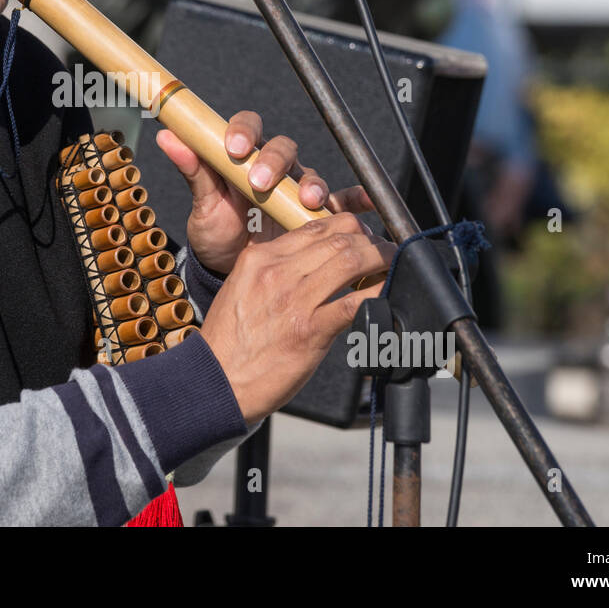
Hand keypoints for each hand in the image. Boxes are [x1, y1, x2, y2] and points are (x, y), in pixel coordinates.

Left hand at [155, 110, 376, 275]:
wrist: (231, 269)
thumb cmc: (216, 231)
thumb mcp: (202, 205)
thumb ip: (192, 170)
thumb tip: (167, 136)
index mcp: (243, 157)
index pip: (248, 128)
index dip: (243, 131)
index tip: (233, 147)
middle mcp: (274, 167)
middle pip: (283, 149)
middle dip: (276, 162)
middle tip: (263, 181)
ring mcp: (296, 190)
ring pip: (311, 175)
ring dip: (313, 184)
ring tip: (309, 201)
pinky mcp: (315, 214)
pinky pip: (342, 202)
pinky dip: (358, 200)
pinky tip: (369, 204)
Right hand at [198, 213, 395, 424]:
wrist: (216, 381)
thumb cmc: (229, 341)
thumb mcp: (241, 288)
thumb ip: (271, 270)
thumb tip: (308, 262)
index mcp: (259, 258)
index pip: (313, 227)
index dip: (347, 226)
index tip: (361, 235)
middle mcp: (277, 272)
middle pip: (337, 238)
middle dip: (370, 240)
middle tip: (385, 249)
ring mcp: (295, 300)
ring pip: (350, 261)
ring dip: (380, 259)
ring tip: (392, 264)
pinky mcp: (310, 331)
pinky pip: (354, 303)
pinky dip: (377, 295)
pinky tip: (385, 295)